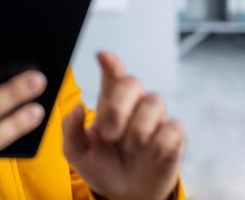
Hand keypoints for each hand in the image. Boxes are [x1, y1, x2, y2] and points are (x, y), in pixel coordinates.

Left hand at [62, 52, 183, 199]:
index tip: (102, 57)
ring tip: (128, 148)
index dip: (111, 63)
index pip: (112, 74)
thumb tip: (76, 109)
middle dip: (118, 106)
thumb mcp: (77, 153)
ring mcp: (154, 119)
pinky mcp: (172, 137)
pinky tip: (148, 154)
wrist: (124, 194)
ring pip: (154, 102)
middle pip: (132, 82)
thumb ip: (72, 131)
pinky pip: (172, 128)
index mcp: (108, 103)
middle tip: (108, 133)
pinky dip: (158, 143)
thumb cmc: (102, 166)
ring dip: (137, 128)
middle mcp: (132, 105)